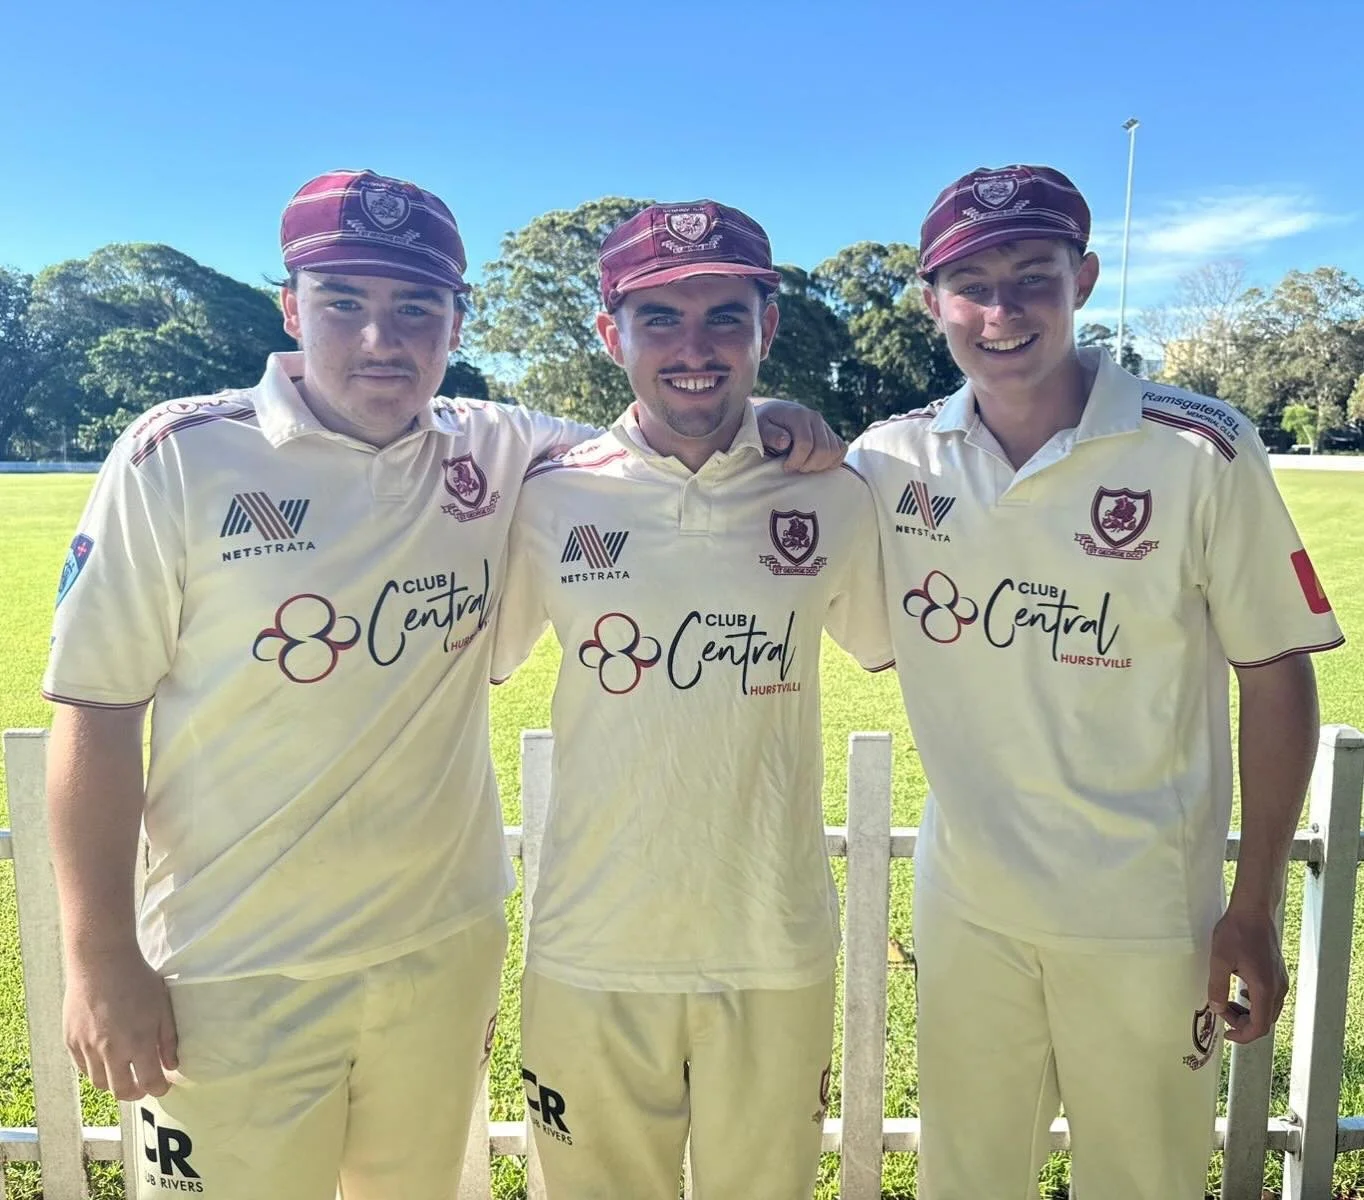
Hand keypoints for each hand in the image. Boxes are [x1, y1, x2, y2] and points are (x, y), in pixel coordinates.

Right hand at [64, 946, 177, 1099]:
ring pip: (100, 1082)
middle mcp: (111, 1050)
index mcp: (138, 1042)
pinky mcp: (71, 1041)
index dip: (159, 1089)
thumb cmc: (137, 980)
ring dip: (114, 1083)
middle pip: (121, 1090)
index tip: (163, 1086)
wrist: (101, 962)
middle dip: (135, 1093)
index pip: (149, 1082)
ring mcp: (88, 1047)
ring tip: (124, 1073)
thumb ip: (168, 1040)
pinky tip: (105, 1061)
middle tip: (143, 1086)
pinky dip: (95, 1070)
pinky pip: (83, 1068)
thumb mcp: (162, 1007)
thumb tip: (171, 1066)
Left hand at [753, 398, 845, 472]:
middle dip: (809, 465)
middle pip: (823, 450)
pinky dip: (832, 461)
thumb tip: (785, 442)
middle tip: (795, 468)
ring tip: (803, 466)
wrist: (774, 414)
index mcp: (798, 415)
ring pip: (834, 451)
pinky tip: (816, 464)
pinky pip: (841, 449)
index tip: (785, 467)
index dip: (797, 461)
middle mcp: (815, 418)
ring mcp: (825, 425)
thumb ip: (770, 434)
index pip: (806, 443)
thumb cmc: (764, 425)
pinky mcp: (830, 433)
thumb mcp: (760, 428)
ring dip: (819, 465)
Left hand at [1206, 906, 1287, 1044]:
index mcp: (1264, 988)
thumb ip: (1217, 987)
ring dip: (1249, 1013)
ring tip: (1227, 1004)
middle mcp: (1278, 987)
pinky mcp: (1277, 972)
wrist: (1254, 910)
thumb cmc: (1236, 932)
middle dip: (1244, 1024)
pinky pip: (1270, 997)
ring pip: (1269, 1009)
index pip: (1260, 1026)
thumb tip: (1216, 1009)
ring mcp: (1280, 980)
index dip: (1244, 1036)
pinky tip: (1239, 992)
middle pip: (1266, 1020)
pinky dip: (1255, 1002)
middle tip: (1222, 1015)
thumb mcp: (1219, 959)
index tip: (1227, 1034)